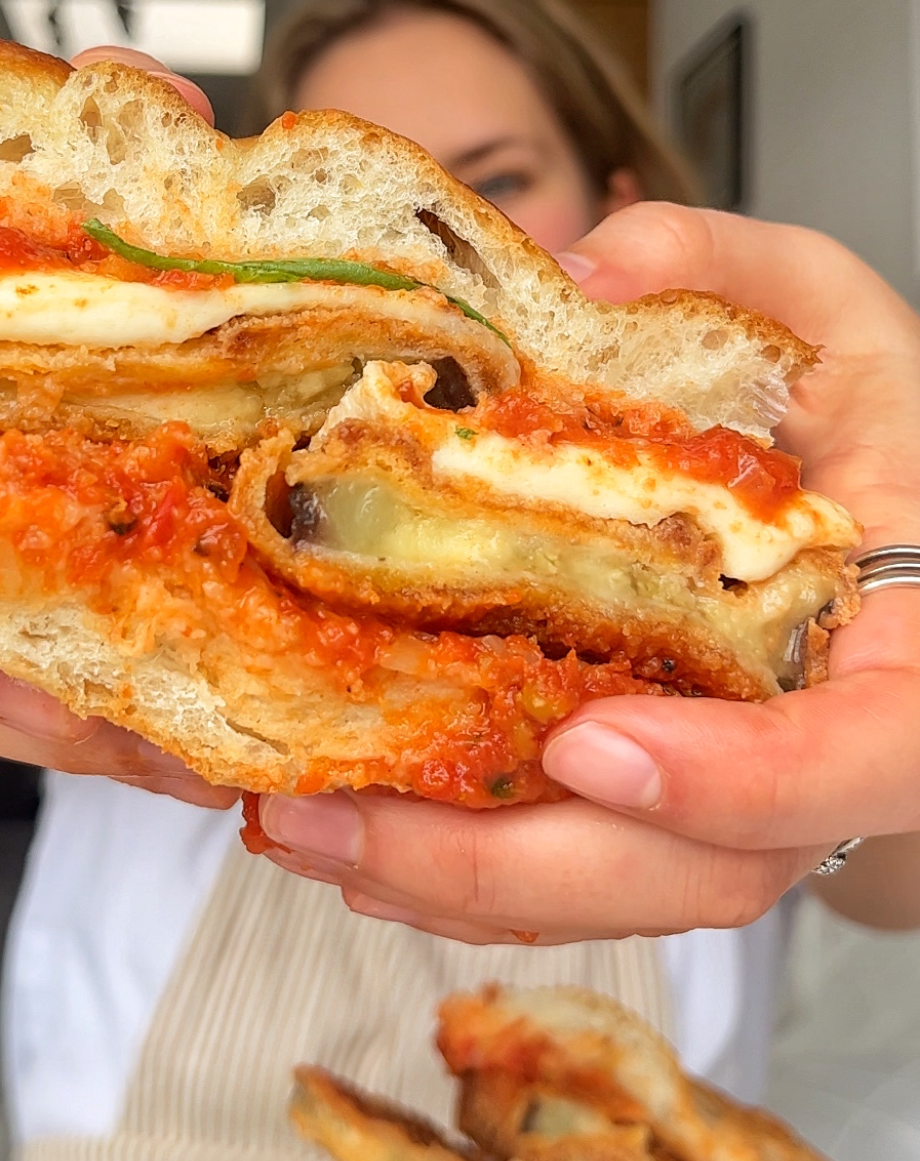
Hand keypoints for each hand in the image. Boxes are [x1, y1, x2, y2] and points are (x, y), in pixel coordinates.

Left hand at [254, 205, 919, 939]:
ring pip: (623, 895)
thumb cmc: (873, 433)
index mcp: (907, 650)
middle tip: (349, 824)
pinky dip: (459, 878)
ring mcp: (751, 806)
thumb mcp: (832, 317)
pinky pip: (577, 878)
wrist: (889, 528)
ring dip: (452, 886)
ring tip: (301, 829)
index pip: (858, 751)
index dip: (734, 777)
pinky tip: (348, 840)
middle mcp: (831, 753)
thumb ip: (734, 270)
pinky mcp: (676, 815)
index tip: (590, 745)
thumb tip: (586, 265)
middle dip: (516, 866)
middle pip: (705, 871)